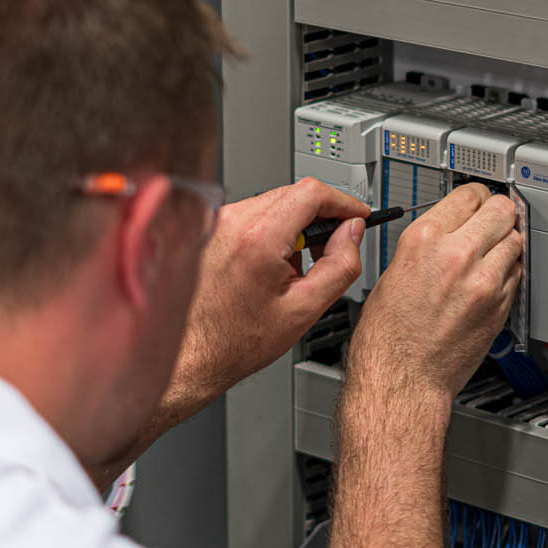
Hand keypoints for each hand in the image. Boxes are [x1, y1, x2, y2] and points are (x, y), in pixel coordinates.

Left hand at [168, 178, 369, 413]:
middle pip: (293, 194)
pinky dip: (270, 231)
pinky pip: (251, 215)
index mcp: (257, 238)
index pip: (312, 193)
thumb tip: (352, 233)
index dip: (342, 202)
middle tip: (330, 250)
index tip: (356, 215)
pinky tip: (268, 266)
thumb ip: (340, 266)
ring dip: (293, 226)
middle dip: (320, 217)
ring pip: (273, 203)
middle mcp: (231, 222)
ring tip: (291, 269)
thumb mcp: (305, 310)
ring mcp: (215, 223)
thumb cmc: (235, 341)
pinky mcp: (207, 229)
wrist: (191, 355)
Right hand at [347, 183, 522, 404]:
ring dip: (507, 242)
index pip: (468, 194)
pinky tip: (492, 279)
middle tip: (494, 219)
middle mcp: (456, 255)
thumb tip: (447, 232)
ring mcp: (483, 281)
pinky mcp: (499, 306)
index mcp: (423, 240)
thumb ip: (426, 246)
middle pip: (500, 209)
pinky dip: (509, 272)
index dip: (475, 197)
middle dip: (498, 212)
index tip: (477, 201)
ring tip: (493, 252)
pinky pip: (517, 273)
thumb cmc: (387, 338)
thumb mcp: (393, 274)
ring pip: (516, 240)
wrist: (402, 380)